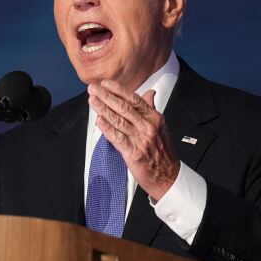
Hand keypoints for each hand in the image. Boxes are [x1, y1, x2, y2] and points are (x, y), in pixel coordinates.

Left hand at [87, 81, 179, 199]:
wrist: (168, 176)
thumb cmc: (162, 151)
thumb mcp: (161, 126)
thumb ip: (151, 109)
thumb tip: (150, 93)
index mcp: (155, 118)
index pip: (134, 100)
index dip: (118, 90)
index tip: (105, 83)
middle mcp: (148, 127)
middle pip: (124, 108)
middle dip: (106, 96)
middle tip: (93, 88)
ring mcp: (141, 140)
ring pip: (118, 121)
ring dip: (103, 109)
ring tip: (92, 101)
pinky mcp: (133, 153)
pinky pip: (117, 138)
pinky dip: (107, 128)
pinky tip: (99, 120)